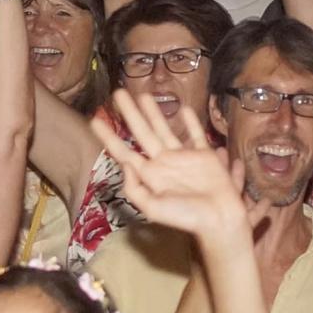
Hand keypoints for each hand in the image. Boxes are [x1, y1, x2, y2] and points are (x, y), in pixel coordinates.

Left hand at [92, 85, 247, 245]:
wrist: (219, 219)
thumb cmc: (185, 217)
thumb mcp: (152, 208)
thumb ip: (134, 188)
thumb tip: (124, 162)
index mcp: (149, 175)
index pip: (123, 151)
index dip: (108, 136)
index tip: (94, 120)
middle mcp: (163, 162)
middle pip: (142, 132)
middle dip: (129, 113)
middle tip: (118, 92)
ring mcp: (183, 157)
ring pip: (164, 128)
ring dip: (154, 112)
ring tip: (143, 94)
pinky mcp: (203, 155)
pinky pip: (195, 134)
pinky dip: (190, 121)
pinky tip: (183, 108)